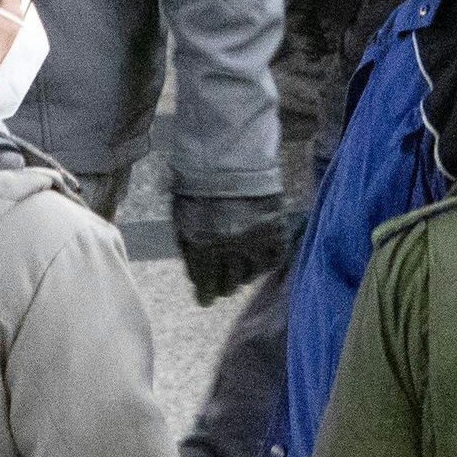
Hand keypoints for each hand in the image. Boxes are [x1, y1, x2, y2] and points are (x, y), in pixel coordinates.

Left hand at [172, 191, 290, 304]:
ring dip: (243, 274)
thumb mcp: (182, 223)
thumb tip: (198, 281)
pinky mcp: (275, 230)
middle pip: (229, 286)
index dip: (205, 295)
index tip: (206, 297)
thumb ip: (189, 254)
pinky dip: (265, 263)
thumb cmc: (197, 190)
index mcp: (202, 247)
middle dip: (223, 285)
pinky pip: (274, 259)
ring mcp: (255, 240)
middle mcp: (230, 249)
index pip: (206, 289)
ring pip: (251, 276)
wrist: (226, 159)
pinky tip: (258, 259)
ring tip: (239, 266)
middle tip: (222, 281)